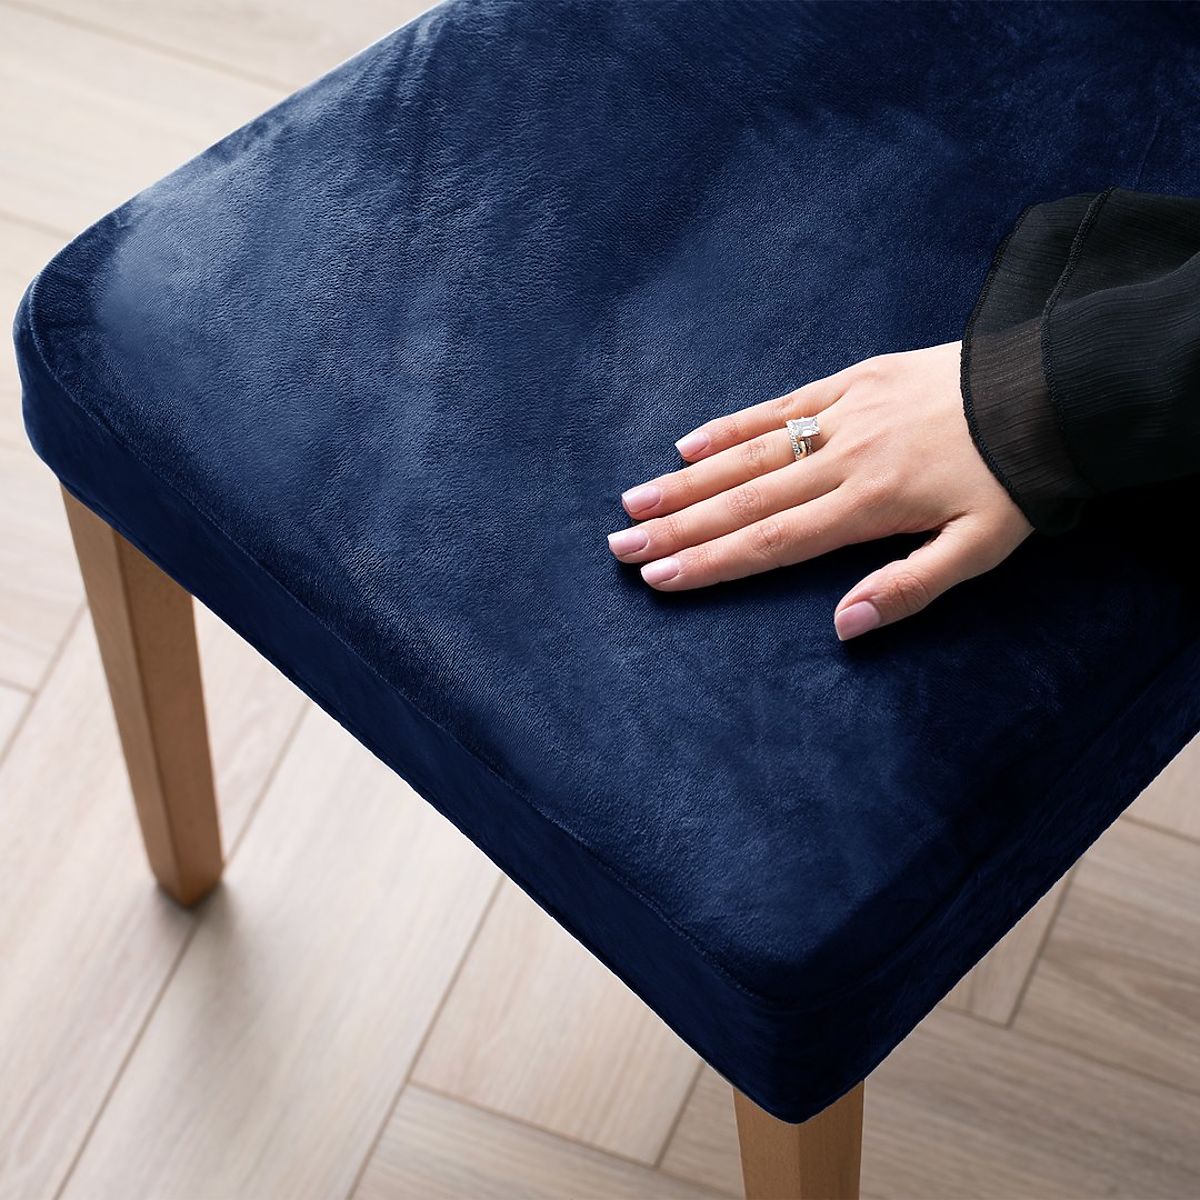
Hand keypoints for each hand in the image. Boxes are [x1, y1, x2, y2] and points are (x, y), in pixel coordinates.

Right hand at [607, 342, 1032, 638]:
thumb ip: (910, 587)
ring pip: (751, 454)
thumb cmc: (1019, 476)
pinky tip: (689, 443)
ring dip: (688, 480)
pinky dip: (733, 424)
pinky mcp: (854, 380)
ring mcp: (843, 414)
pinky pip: (783, 405)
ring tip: (635, 501)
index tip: (659, 576)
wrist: (1054, 387)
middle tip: (620, 544)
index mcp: (870, 505)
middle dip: (678, 526)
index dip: (712, 561)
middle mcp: (843, 459)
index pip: (772, 541)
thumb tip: (842, 624)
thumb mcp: (981, 548)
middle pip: (745, 499)